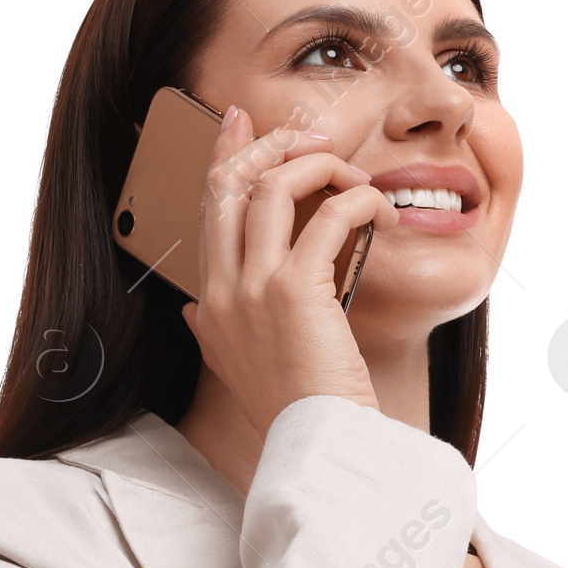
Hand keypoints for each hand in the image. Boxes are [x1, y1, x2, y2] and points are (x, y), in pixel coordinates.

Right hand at [180, 106, 397, 438]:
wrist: (317, 446)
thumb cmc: (294, 410)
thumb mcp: (235, 369)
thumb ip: (210, 334)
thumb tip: (189, 312)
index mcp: (209, 304)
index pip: (208, 209)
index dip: (224, 157)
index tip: (240, 122)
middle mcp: (223, 290)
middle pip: (232, 184)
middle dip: (270, 144)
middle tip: (312, 136)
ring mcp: (254, 288)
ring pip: (274, 186)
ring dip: (321, 168)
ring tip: (355, 181)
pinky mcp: (296, 290)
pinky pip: (329, 216)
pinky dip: (358, 202)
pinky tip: (378, 213)